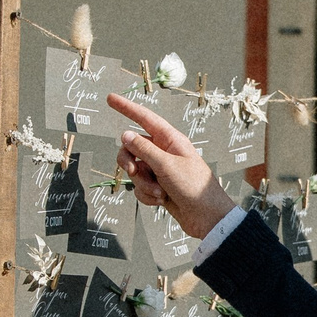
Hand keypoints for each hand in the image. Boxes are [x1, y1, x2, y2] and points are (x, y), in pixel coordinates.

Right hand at [108, 92, 236, 239]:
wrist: (206, 217)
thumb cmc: (194, 187)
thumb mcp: (167, 165)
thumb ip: (144, 149)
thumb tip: (125, 135)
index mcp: (170, 140)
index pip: (144, 118)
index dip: (126, 108)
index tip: (110, 98)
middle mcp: (163, 152)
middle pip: (131, 148)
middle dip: (130, 162)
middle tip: (135, 171)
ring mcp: (159, 170)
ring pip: (135, 171)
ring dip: (143, 184)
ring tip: (160, 192)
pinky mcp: (157, 187)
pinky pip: (139, 188)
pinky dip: (147, 195)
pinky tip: (162, 201)